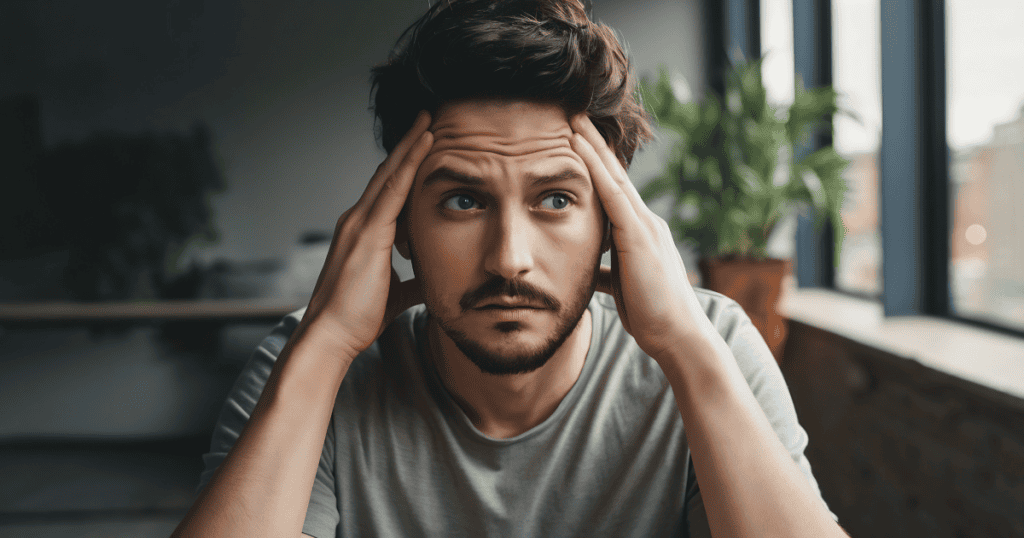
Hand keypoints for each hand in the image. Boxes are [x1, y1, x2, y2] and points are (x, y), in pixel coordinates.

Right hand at [300, 111, 431, 357]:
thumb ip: (414, 280)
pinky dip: (410, 163)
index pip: (387, 191)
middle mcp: (357, 220)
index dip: (404, 166)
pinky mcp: (367, 232)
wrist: (331, 335)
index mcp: (363, 233)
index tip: (422, 145)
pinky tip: (425, 143)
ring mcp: (359, 223)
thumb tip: (432, 277)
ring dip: (410, 145)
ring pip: (390, 174)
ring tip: (430, 120)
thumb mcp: (396, 293)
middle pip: (386, 174)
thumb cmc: (358, 318)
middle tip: (427, 117)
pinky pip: (393, 189)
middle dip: (407, 145)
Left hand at [569, 114, 715, 359]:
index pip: (613, 191)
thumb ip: (604, 272)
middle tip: (573, 114)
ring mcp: (644, 227)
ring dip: (591, 147)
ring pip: (613, 177)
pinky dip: (595, 170)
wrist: (678, 337)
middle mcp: (644, 222)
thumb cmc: (653, 316)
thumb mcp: (620, 287)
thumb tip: (584, 270)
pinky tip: (579, 150)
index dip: (595, 165)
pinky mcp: (639, 238)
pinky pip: (613, 196)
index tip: (576, 140)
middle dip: (593, 144)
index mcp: (639, 233)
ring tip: (571, 119)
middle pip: (614, 174)